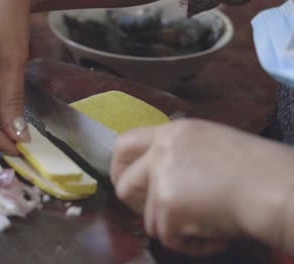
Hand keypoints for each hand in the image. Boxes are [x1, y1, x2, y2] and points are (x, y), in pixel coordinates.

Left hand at [111, 119, 293, 255]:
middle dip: (135, 206)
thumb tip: (157, 177)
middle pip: (123, 184)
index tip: (127, 182)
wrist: (276, 188)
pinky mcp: (167, 204)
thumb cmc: (257, 171)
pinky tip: (215, 232)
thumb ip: (178, 155)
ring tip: (205, 223)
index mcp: (173, 132)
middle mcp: (161, 150)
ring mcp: (161, 176)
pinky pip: (167, 237)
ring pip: (146, 218)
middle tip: (159, 214)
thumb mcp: (210, 146)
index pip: (124, 143)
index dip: (120, 168)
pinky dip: (190, 243)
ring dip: (172, 228)